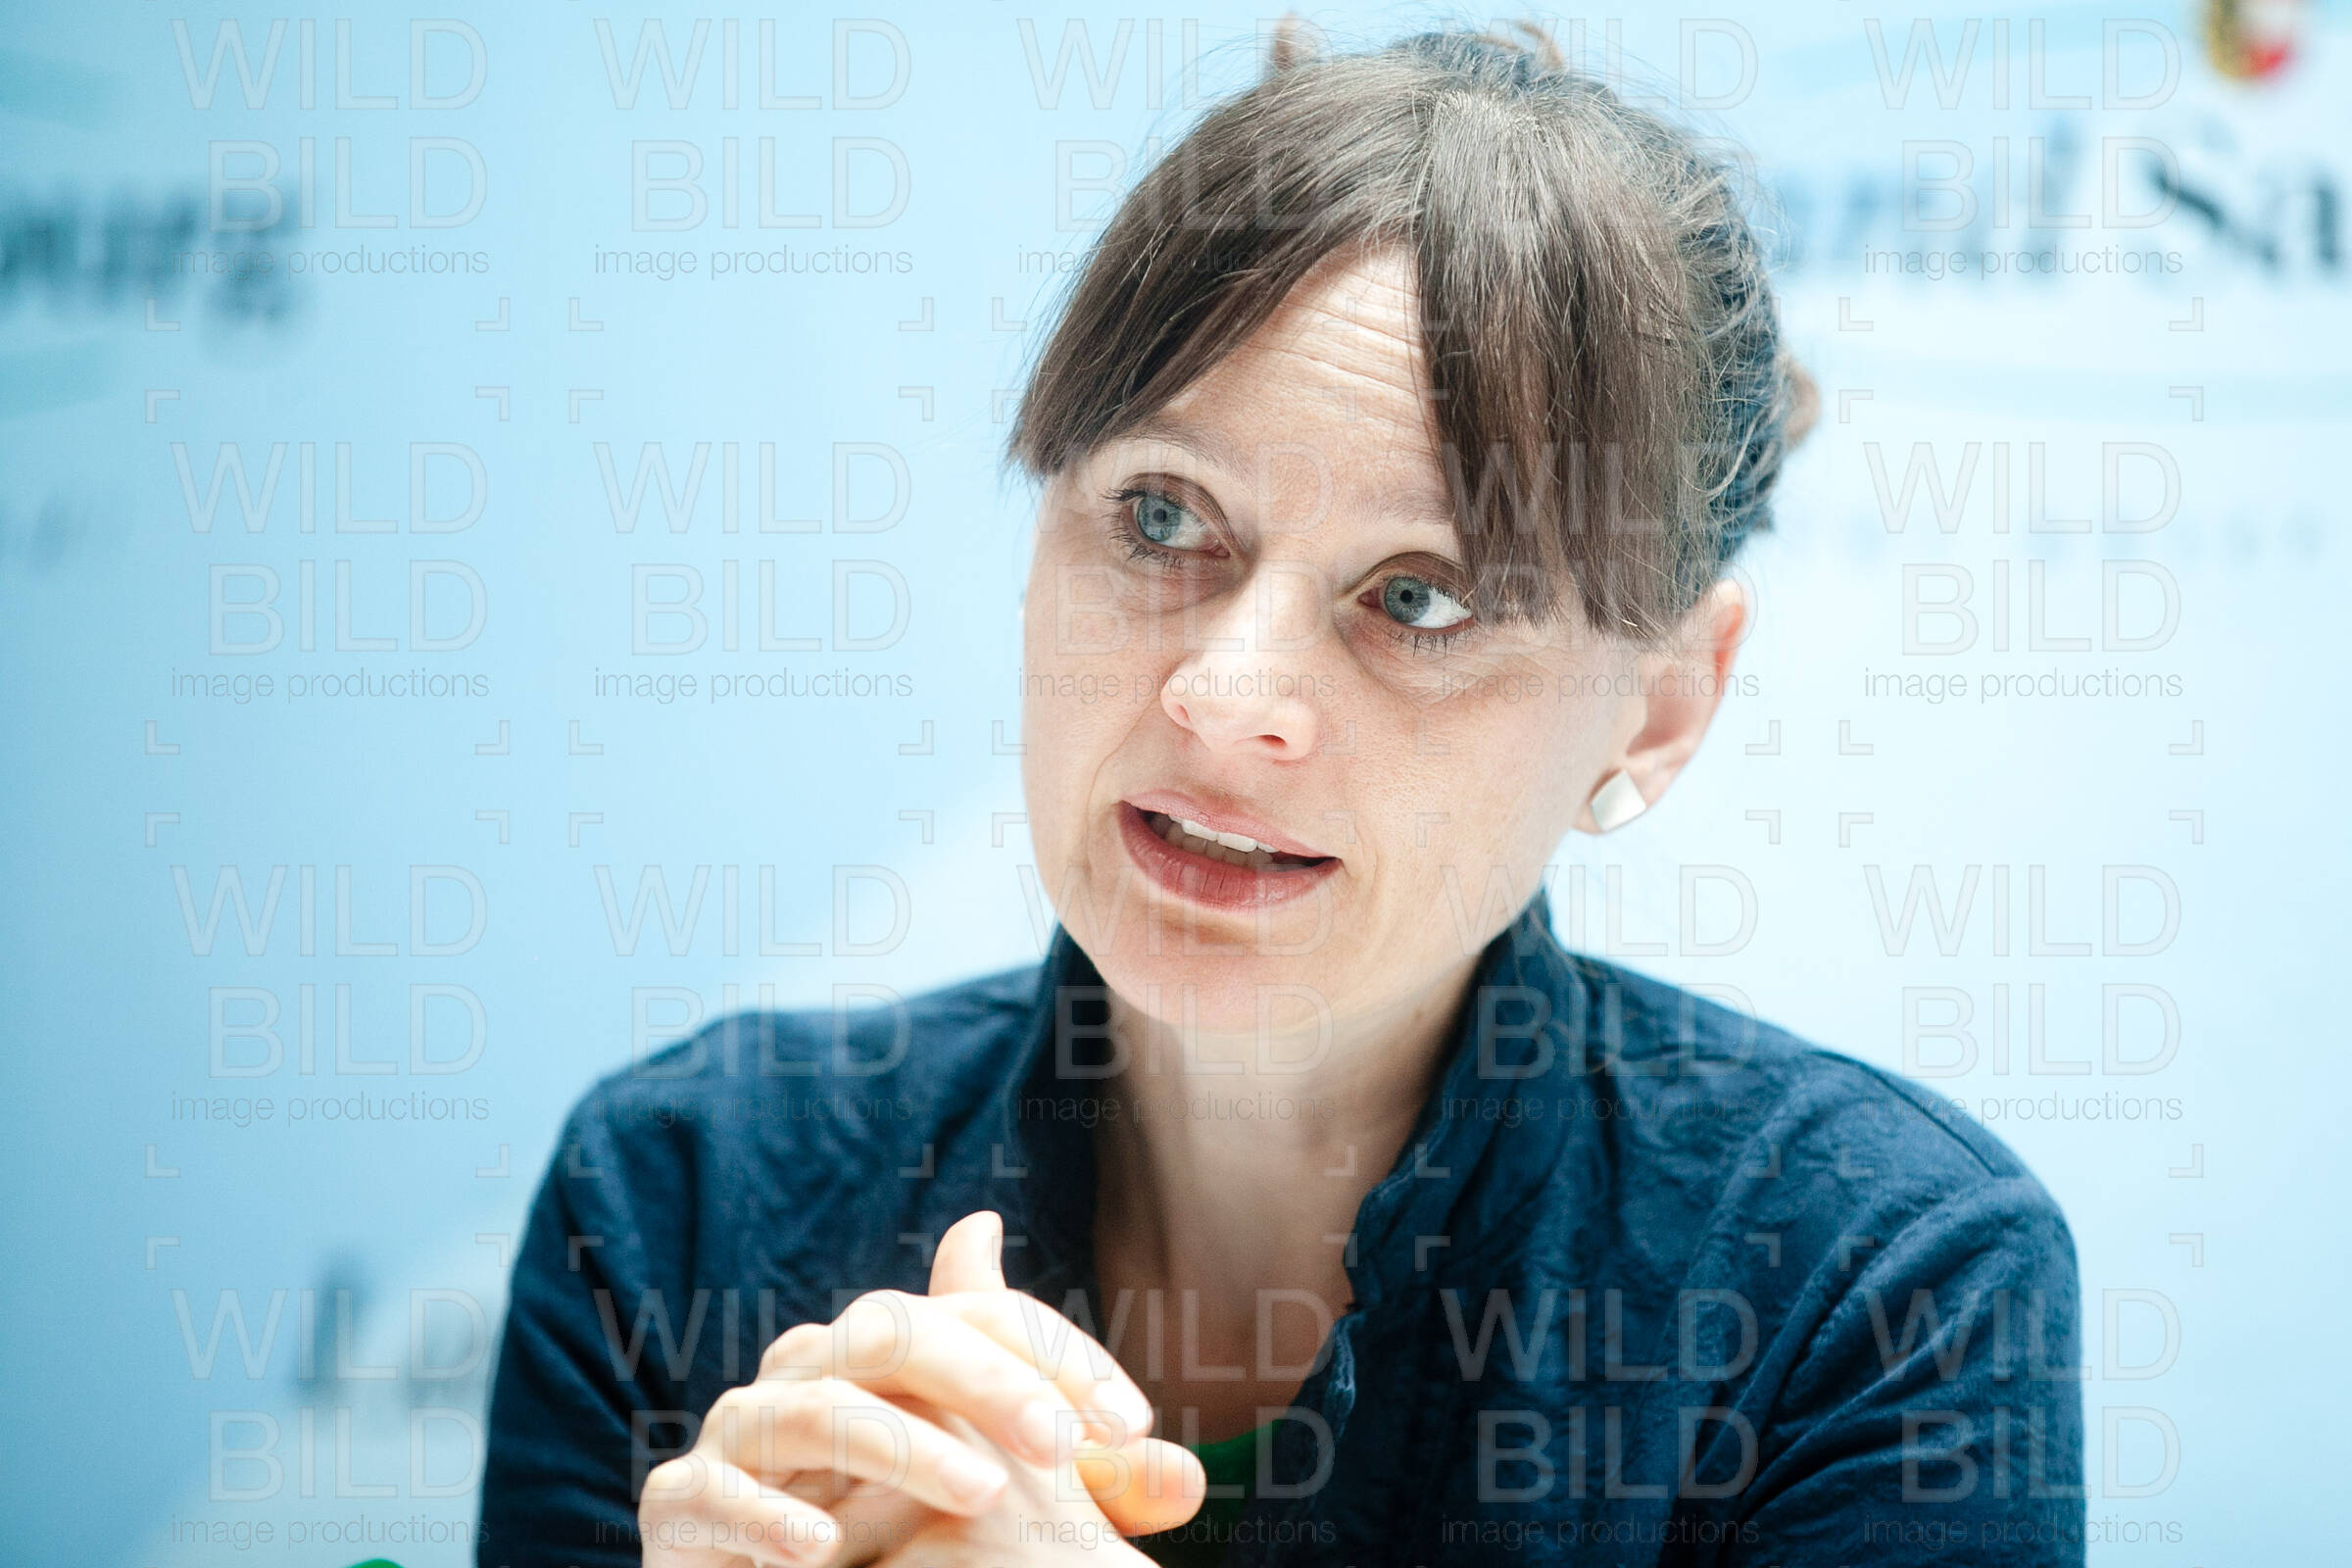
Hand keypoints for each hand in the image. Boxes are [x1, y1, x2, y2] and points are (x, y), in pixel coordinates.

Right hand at [638, 1211, 1202, 1565]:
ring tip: (980, 1492)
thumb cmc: (903, 1557)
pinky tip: (823, 1547)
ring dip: (899, 1444)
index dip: (1058, 1354)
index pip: (976, 1315)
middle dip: (987, 1378)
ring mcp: (739, 1437)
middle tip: (1065, 1446)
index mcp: (885, 1358)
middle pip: (895, 1330)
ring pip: (811, 1404)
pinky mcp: (679, 1510)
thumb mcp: (1016, 1530)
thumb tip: (1190, 1475)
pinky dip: (769, 1516)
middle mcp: (809, 1372)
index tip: (1135, 1428)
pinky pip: (714, 1493)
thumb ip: (1089, 1503)